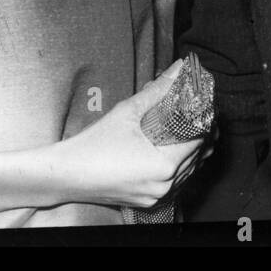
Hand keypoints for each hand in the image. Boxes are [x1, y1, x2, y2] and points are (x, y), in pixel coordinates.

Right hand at [49, 59, 214, 208]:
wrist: (66, 175)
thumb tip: (179, 69)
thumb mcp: (127, 112)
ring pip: (188, 171)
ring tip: (185, 127)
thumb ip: (158, 90)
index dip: (204, 120)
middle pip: (197, 156)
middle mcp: (166, 185)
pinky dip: (177, 165)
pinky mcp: (148, 201)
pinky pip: (174, 182)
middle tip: (195, 112)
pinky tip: (170, 148)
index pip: (200, 140)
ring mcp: (157, 196)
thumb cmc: (94, 144)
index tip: (201, 104)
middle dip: (199, 133)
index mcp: (165, 165)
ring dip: (190, 150)